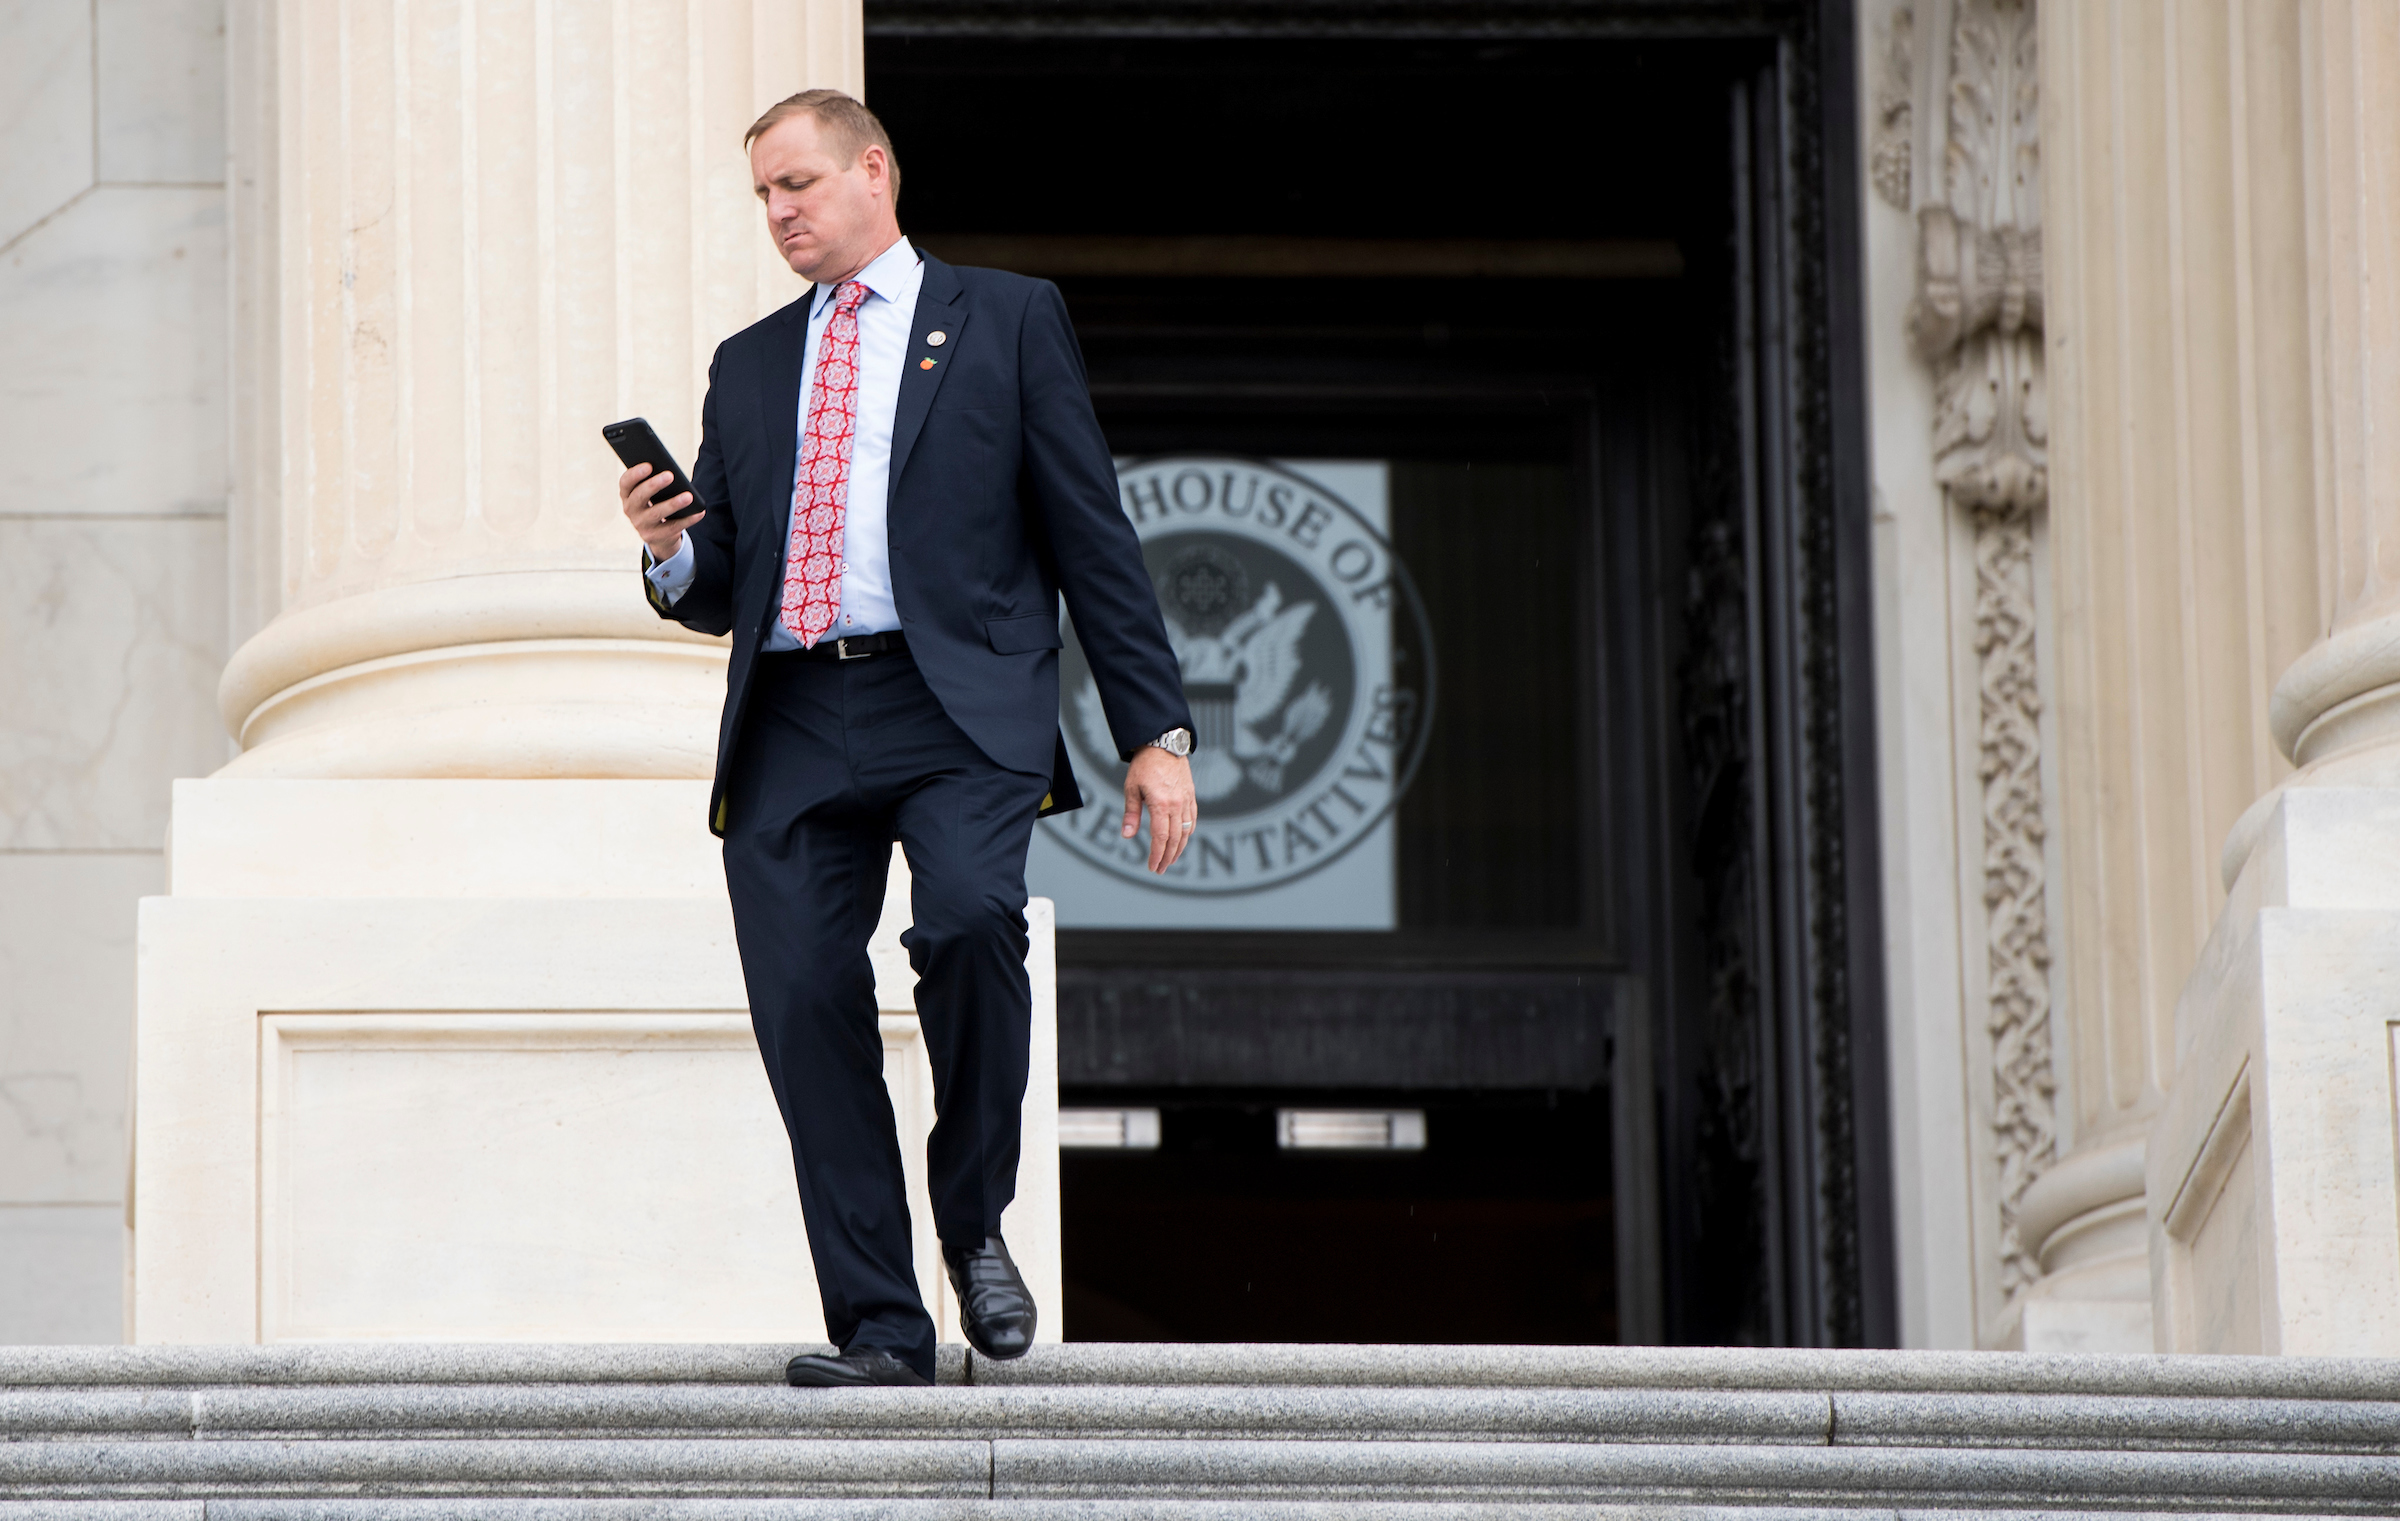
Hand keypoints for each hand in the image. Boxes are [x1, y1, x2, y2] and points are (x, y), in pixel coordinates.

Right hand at [620, 464, 699, 562]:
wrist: (658, 534)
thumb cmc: (656, 503)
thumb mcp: (651, 493)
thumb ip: (654, 481)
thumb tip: (670, 470)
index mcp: (627, 494)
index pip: (625, 482)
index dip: (635, 474)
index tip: (649, 465)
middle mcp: (630, 510)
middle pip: (639, 496)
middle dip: (654, 485)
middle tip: (670, 475)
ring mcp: (640, 525)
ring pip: (656, 513)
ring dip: (673, 504)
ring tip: (688, 496)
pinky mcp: (654, 537)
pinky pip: (672, 527)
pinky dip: (687, 520)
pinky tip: (699, 512)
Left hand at [1123, 746, 1196, 873]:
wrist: (1164, 744)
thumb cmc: (1144, 765)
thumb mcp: (1131, 788)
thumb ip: (1131, 813)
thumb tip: (1127, 835)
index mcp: (1160, 803)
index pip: (1160, 837)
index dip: (1156, 854)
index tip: (1152, 866)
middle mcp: (1176, 804)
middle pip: (1175, 839)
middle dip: (1167, 857)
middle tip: (1160, 869)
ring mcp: (1186, 801)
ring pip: (1186, 832)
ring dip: (1179, 849)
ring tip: (1170, 860)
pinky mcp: (1191, 796)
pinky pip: (1192, 820)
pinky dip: (1188, 834)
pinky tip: (1182, 841)